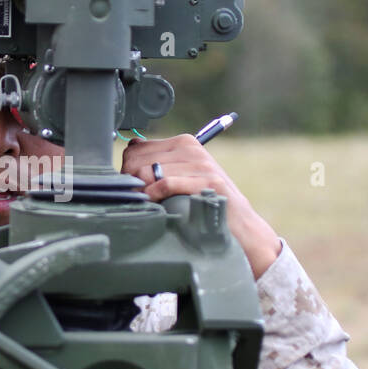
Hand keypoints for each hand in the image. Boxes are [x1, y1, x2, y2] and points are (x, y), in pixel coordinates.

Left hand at [122, 134, 282, 277]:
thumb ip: (159, 163)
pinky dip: (154, 195)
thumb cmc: (205, 203)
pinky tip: (156, 204)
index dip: (128, 169)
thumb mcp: (182, 176)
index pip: (135, 148)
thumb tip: (131, 148)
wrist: (240, 225)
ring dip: (142, 191)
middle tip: (139, 198)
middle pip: (137, 160)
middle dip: (132, 181)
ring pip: (148, 172)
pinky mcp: (207, 182)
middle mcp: (191, 148)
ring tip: (149, 203)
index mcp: (184, 143)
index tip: (133, 187)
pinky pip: (165, 184)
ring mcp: (200, 164)